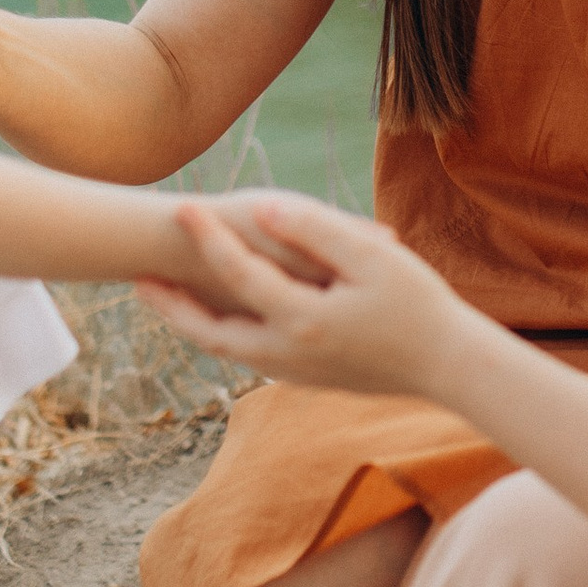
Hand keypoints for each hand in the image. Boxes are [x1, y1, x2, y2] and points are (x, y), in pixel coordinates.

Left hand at [139, 192, 468, 398]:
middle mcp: (289, 354)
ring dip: (193, 323)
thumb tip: (265, 211)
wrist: (450, 367)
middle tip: (137, 279)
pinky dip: (224, 334)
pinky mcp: (309, 379)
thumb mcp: (373, 258)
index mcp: (304, 321)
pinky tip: (220, 318)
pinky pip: (249, 355)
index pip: (239, 274)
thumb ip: (317, 232)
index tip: (180, 207)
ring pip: (227, 349)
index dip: (207, 238)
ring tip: (168, 299)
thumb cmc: (419, 304)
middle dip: (172, 305)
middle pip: (211, 331)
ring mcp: (297, 373)